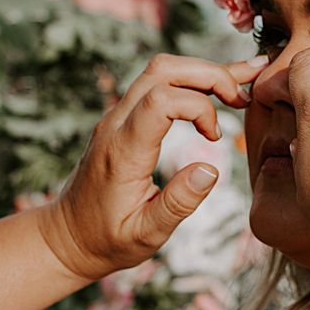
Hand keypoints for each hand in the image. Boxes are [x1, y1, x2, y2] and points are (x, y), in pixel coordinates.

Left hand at [38, 53, 267, 279]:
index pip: (161, 100)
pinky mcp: (124, 118)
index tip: (215, 137)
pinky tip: (217, 89)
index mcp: (123, 151)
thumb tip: (211, 169)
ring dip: (202, 73)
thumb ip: (178, 203)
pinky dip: (190, 81)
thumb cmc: (106, 239)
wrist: (67, 235)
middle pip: (163, 70)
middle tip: (242, 99)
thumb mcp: (145, 235)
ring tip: (239, 87)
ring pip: (160, 69)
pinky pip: (157, 84)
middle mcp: (116, 123)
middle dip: (210, 75)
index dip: (199, 107)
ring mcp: (117, 116)